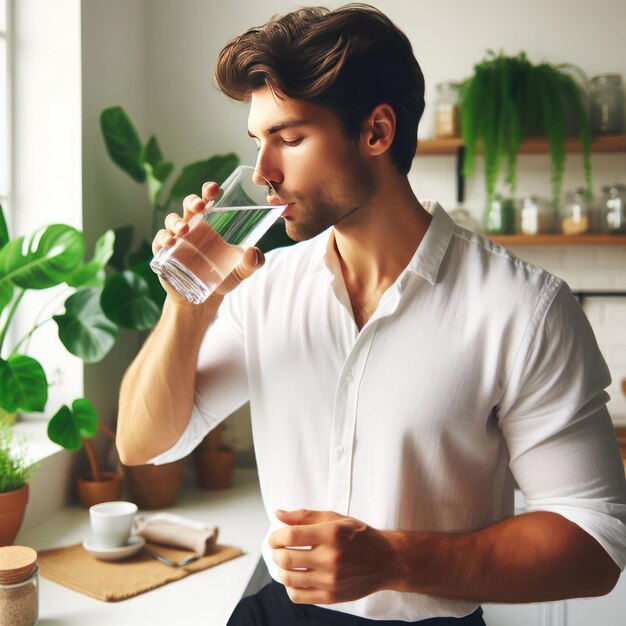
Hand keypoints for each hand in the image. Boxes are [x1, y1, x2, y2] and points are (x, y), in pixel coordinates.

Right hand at [152, 182, 264, 301]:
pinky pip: (159, 240)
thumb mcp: (242, 270)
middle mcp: (193, 227)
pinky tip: (170, 242)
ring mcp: (177, 239)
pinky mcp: (165, 253)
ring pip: (172, 220)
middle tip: (201, 205)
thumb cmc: (224, 277)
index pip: (208, 201)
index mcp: (211, 224)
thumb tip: (253, 252)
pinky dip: (162, 238)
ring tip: (184, 230)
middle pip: (189, 206)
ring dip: (176, 221)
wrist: (205, 299)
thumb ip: (253, 262)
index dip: (208, 191)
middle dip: (192, 201)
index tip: (214, 188)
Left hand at [269, 509, 397, 603]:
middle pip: (287, 558)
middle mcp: (331, 558)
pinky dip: (290, 587)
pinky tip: (294, 578)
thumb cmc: (359, 535)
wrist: (386, 560)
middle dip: (275, 552)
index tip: (274, 537)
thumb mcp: (335, 518)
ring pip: (289, 578)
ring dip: (280, 569)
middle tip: (278, 549)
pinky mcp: (332, 597)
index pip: (291, 536)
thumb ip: (305, 516)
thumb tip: (278, 514)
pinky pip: (299, 596)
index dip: (276, 536)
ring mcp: (331, 580)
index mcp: (331, 534)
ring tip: (285, 562)